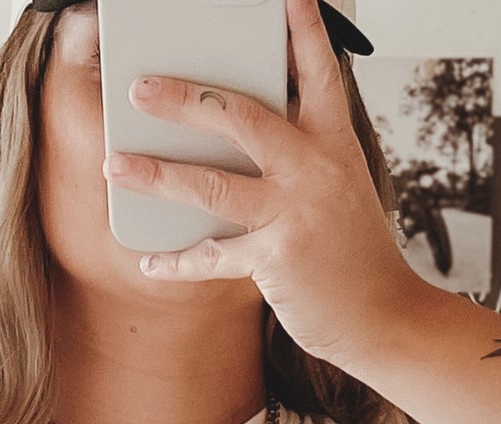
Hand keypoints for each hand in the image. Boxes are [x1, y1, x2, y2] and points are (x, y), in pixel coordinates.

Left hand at [102, 0, 418, 371]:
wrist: (384, 316)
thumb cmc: (357, 255)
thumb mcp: (341, 189)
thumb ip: (300, 159)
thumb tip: (238, 142)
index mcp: (334, 143)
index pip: (316, 72)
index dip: (301, 30)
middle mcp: (314, 169)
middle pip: (240, 117)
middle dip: (185, 99)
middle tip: (141, 89)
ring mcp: (294, 213)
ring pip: (212, 184)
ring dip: (157, 173)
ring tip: (116, 164)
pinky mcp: (275, 260)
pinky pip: (212, 256)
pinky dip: (177, 261)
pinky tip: (149, 260)